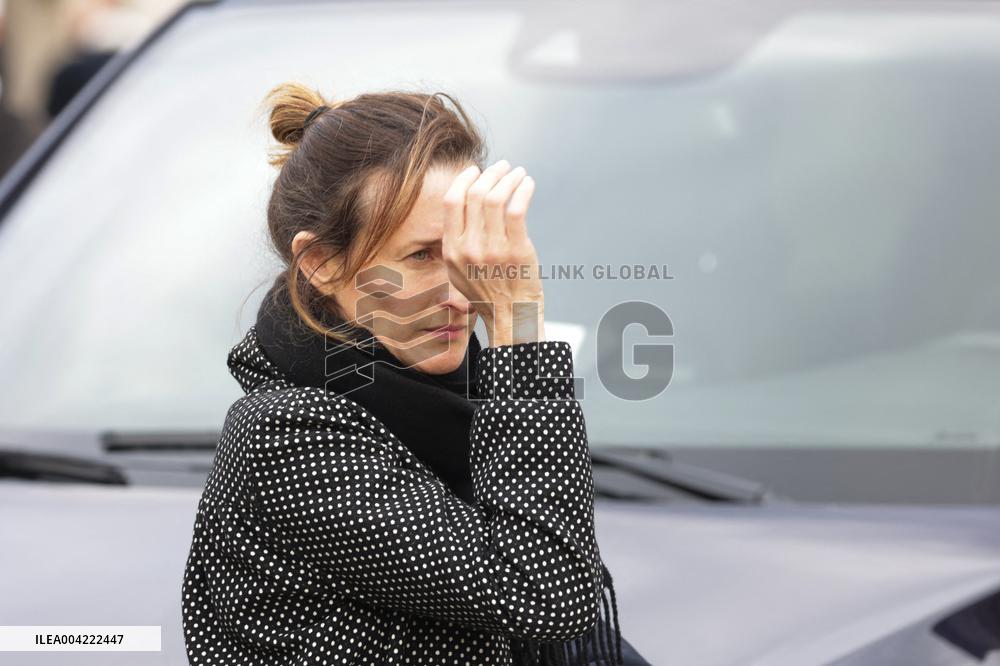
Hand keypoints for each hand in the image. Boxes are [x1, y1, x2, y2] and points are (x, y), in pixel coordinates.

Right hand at [442, 160, 544, 346]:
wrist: (511, 316)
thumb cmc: (488, 291)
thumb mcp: (458, 270)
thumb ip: (456, 241)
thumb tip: (464, 203)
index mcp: (452, 249)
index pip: (452, 201)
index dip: (464, 180)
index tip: (476, 171)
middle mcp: (470, 247)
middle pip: (476, 194)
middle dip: (491, 174)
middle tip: (503, 167)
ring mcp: (494, 248)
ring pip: (497, 197)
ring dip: (509, 178)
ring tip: (517, 173)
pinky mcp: (517, 249)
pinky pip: (517, 208)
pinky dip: (523, 190)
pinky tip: (528, 184)